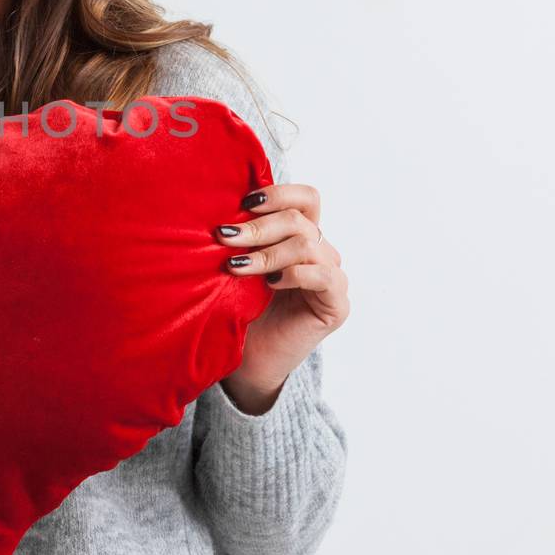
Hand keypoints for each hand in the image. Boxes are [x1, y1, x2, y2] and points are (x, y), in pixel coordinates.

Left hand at [213, 182, 348, 410]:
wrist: (247, 361)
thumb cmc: (238, 309)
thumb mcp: (239, 263)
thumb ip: (242, 236)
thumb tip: (217, 204)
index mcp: (301, 235)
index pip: (305, 198)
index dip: (278, 193)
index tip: (242, 203)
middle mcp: (321, 252)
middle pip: (299, 218)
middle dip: (257, 226)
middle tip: (223, 237)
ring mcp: (332, 277)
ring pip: (305, 244)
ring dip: (265, 253)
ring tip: (234, 266)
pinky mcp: (337, 304)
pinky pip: (323, 276)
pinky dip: (293, 274)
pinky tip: (269, 284)